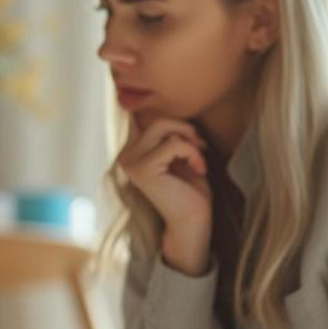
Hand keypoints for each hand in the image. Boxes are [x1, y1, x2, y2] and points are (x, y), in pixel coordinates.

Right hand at [118, 116, 212, 274]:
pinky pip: (173, 143)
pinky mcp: (143, 169)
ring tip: (199, 160)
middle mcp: (126, 156)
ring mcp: (131, 162)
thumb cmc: (191, 191)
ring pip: (162, 126)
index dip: (176, 123)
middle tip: (201, 147)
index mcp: (133, 152)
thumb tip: (168, 106)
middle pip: (156, 119)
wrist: (193, 222)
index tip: (195, 142)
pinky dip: (192, 153)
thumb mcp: (181, 154)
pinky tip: (199, 169)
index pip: (149, 118)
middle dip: (185, 128)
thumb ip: (171, 134)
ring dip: (189, 140)